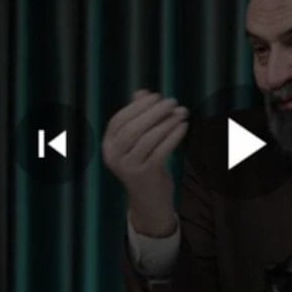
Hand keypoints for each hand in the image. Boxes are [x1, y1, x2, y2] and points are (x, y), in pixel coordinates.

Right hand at [102, 89, 188, 236]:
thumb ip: (138, 117)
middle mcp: (114, 157)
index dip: (138, 106)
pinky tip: (183, 127)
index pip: (119, 120)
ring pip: (148, 139)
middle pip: (132, 128)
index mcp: (108, 145)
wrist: (149, 199)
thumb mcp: (139, 141)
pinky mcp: (145, 175)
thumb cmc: (145, 163)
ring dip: (167, 123)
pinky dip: (173, 137)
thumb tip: (142, 92)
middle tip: (172, 102)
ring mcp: (128, 167)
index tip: (156, 96)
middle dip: (154, 112)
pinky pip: (161, 151)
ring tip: (182, 113)